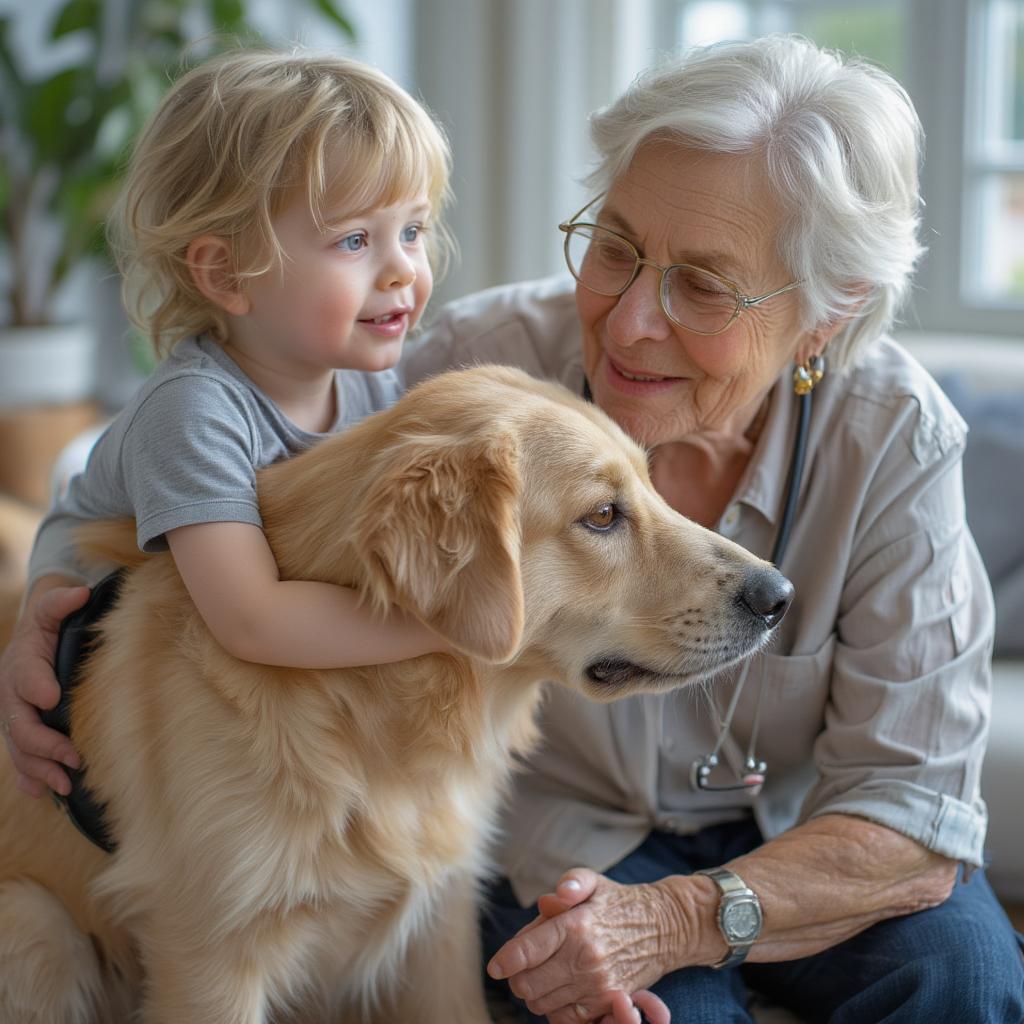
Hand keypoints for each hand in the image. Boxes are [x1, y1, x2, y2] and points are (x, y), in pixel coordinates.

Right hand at [0, 584, 87, 795]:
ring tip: (65, 784)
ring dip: (40, 769)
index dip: (36, 686)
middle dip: (44, 743)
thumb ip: (60, 603)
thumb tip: (80, 592)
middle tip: (73, 756)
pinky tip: (42, 793)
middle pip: (20, 724)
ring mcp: (15, 718)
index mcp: (20, 664)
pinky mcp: (23, 734)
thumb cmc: (50, 627)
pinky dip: (28, 779)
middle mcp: (12, 696)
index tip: (53, 697)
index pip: (24, 676)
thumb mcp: (52, 611)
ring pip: (20, 749)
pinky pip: (21, 760)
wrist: (35, 643)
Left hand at [489, 869, 673, 1023]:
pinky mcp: (608, 1002)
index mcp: (576, 925)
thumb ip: (569, 883)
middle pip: (527, 985)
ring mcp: (597, 984)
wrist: (664, 927)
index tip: (496, 966)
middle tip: (523, 966)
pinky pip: (565, 1018)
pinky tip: (559, 989)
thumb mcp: (593, 881)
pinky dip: (555, 1008)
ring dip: (535, 993)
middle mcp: (585, 958)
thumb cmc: (619, 903)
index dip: (504, 961)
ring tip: (544, 974)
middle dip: (517, 976)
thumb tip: (547, 901)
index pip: (526, 952)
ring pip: (542, 1004)